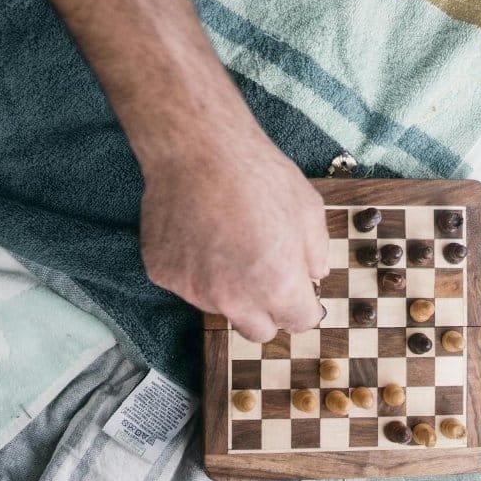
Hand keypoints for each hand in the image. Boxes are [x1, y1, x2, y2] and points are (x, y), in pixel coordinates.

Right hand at [138, 135, 328, 342]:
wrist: (197, 149)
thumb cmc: (257, 174)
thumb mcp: (309, 209)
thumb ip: (317, 251)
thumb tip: (315, 274)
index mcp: (277, 287)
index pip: (299, 322)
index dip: (304, 306)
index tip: (300, 293)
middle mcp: (234, 299)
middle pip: (258, 331)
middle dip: (268, 311)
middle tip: (266, 275)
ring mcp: (194, 289)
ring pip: (220, 305)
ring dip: (229, 286)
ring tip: (227, 238)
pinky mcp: (164, 274)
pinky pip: (186, 282)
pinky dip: (194, 267)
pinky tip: (198, 230)